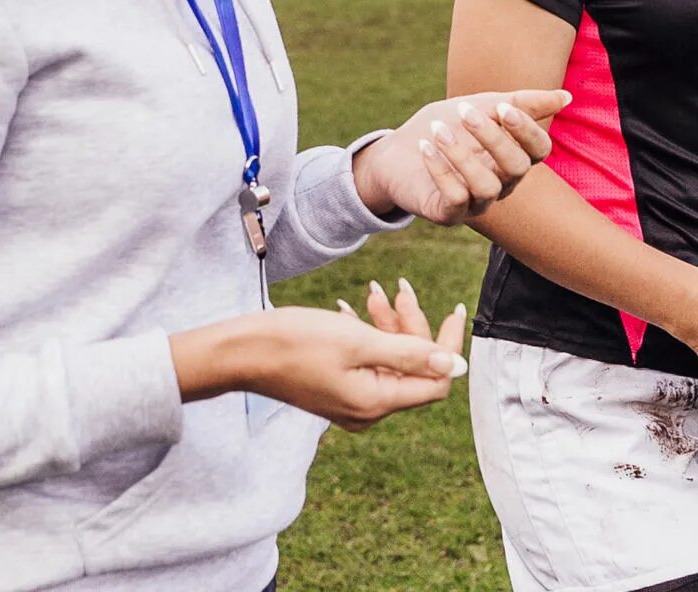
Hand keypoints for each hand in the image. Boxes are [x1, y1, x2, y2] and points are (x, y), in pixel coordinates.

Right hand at [169, 283, 467, 431]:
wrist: (240, 352)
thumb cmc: (296, 342)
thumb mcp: (358, 341)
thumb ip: (411, 354)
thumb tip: (457, 366)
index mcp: (377, 402)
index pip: (436, 380)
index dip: (447, 344)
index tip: (453, 307)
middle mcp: (367, 410)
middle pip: (412, 368)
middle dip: (411, 326)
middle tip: (398, 288)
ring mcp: (349, 402)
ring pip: (388, 361)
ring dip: (387, 325)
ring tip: (373, 291)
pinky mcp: (334, 390)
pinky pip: (365, 363)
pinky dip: (365, 335)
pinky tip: (350, 309)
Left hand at [351, 89, 566, 224]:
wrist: (398, 151)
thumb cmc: (447, 127)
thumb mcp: (482, 107)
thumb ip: (521, 103)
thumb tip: (566, 97)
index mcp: (514, 157)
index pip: (539, 150)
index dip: (526, 130)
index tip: (501, 107)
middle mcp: (502, 184)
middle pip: (517, 168)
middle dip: (493, 138)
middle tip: (464, 111)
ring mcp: (476, 203)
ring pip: (486, 187)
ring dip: (461, 154)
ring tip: (437, 130)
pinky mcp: (449, 214)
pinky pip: (455, 199)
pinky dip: (441, 171)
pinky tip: (425, 147)